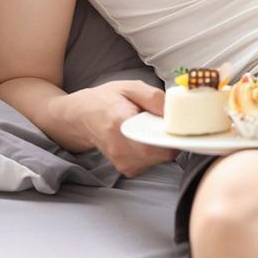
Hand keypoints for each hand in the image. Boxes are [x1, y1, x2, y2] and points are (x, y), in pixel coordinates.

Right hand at [57, 80, 178, 176]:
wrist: (81, 118)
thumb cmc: (106, 100)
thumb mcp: (130, 87)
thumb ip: (153, 97)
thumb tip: (173, 112)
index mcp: (120, 123)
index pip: (155, 140)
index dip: (171, 134)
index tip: (175, 123)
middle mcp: (120, 148)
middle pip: (162, 153)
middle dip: (170, 138)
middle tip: (163, 123)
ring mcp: (122, 162)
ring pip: (160, 159)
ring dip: (162, 145)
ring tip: (150, 128)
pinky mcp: (126, 169)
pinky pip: (152, 163)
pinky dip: (155, 151)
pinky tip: (144, 138)